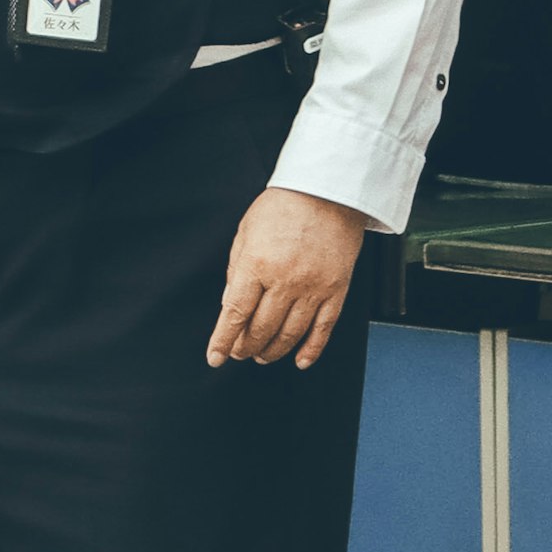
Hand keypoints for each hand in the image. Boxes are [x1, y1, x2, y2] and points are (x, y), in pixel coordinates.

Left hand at [208, 185, 365, 370]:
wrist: (328, 191)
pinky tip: (299, 360)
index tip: (215, 357)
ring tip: (262, 356)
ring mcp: (313, 288)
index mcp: (257, 264)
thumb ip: (236, 270)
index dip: (223, 340)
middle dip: (246, 347)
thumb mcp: (246, 232)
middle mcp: (285, 280)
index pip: (234, 313)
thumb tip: (228, 305)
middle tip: (239, 353)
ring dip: (273, 351)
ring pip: (290, 334)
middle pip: (261, 329)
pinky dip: (311, 349)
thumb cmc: (284, 206)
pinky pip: (323, 329)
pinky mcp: (336, 291)